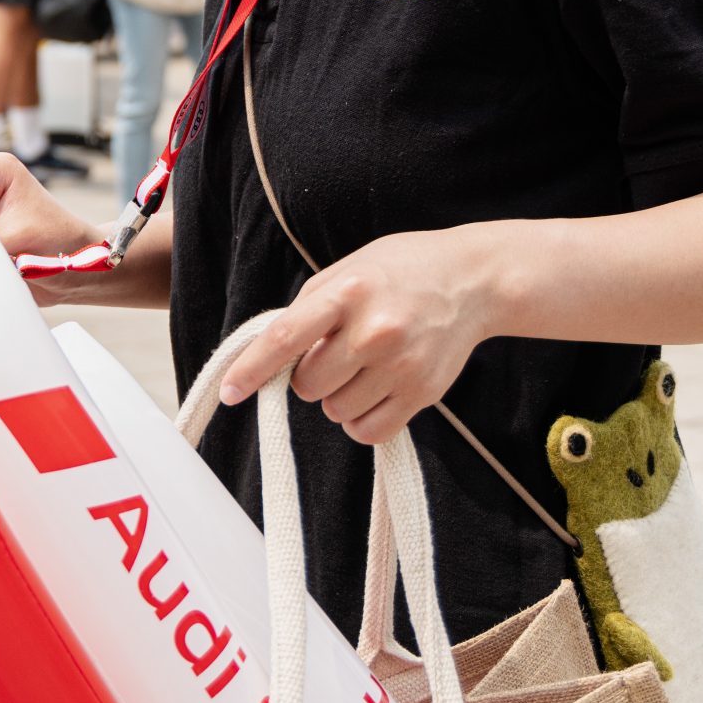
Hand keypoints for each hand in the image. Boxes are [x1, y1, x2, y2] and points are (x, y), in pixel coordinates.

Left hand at [217, 225, 499, 445]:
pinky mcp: (423, 392)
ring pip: (336, 411)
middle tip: (335, 351)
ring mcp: (401, 364)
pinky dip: (361, 420)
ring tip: (364, 364)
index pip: (285, 339)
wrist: (472, 280)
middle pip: (307, 386)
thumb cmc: (398, 272)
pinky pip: (369, 432)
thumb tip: (268, 355)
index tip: (230, 392)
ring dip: (338, 396)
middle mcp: (374, 330)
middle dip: (310, 375)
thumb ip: (309, 309)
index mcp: (347, 292)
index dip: (251, 369)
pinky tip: (374, 391)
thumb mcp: (348, 270)